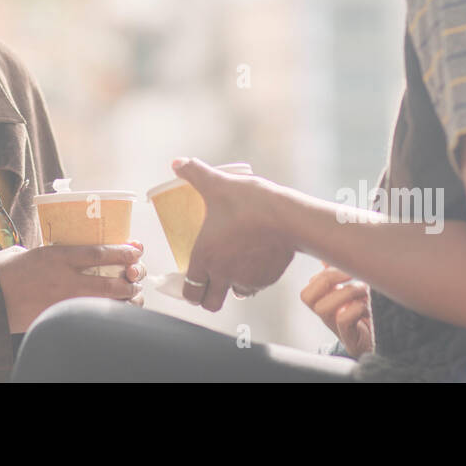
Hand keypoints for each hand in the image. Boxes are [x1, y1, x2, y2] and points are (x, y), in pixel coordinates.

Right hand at [0, 241, 145, 333]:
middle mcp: (63, 280)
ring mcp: (62, 303)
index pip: (99, 253)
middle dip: (130, 281)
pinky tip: (115, 312)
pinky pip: (90, 317)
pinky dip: (106, 314)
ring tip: (133, 296)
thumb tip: (67, 251)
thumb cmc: (2, 272)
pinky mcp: (57, 318)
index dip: (122, 252)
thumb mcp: (27, 252)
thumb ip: (50, 252)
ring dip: (124, 301)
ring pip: (104, 304)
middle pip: (110, 283)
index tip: (136, 249)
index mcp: (56, 257)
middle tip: (137, 276)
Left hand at [173, 159, 294, 311]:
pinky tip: (255, 259)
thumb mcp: (217, 184)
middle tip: (210, 281)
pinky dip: (254, 277)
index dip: (188, 288)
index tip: (191, 279)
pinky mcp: (268, 279)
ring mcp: (247, 280)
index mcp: (205, 257)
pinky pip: (256, 285)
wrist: (288, 217)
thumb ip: (195, 173)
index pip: (190, 290)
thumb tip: (176, 162)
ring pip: (235, 293)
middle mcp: (224, 274)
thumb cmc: (249, 202)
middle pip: (210, 303)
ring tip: (235, 265)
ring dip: (232, 285)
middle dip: (208, 296)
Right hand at [301, 262, 373, 356]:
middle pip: (308, 297)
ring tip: (364, 289)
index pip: (306, 291)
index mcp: (323, 303)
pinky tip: (366, 306)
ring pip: (323, 308)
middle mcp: (325, 316)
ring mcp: (336, 328)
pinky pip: (343, 320)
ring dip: (346, 292)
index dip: (321, 276)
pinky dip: (355, 308)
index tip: (342, 266)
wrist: (380, 338)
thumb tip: (324, 258)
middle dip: (331, 278)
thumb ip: (337, 274)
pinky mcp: (350, 338)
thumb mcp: (350, 289)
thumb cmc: (364, 311)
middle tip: (352, 274)